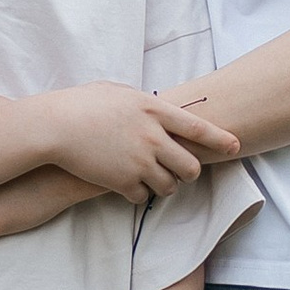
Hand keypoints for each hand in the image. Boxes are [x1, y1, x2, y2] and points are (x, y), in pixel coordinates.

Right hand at [41, 82, 238, 203]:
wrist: (54, 126)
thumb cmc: (82, 103)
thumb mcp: (118, 91)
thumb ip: (142, 102)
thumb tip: (156, 107)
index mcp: (154, 110)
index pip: (198, 128)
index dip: (220, 139)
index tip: (235, 146)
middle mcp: (153, 137)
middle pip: (190, 167)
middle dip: (188, 173)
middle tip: (178, 172)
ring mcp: (139, 161)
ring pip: (169, 187)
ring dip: (163, 186)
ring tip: (149, 179)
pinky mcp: (122, 181)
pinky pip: (143, 197)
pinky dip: (138, 195)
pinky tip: (125, 186)